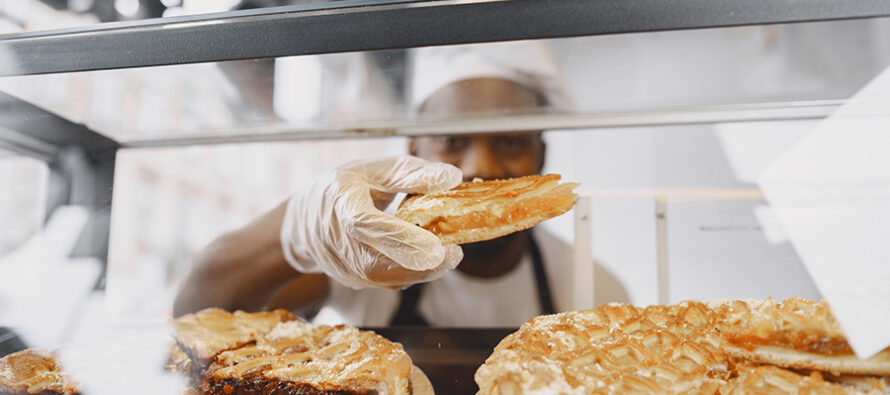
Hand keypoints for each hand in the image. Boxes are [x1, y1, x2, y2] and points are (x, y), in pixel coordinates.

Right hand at [281, 156, 463, 288]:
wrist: (304, 222)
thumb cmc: (343, 189)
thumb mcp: (373, 169)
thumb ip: (412, 173)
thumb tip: (454, 177)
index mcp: (341, 205)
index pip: (369, 226)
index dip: (403, 239)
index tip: (437, 249)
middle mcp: (340, 244)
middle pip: (382, 265)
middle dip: (423, 265)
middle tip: (454, 252)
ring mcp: (347, 269)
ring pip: (390, 279)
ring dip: (423, 270)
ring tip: (446, 250)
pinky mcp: (357, 283)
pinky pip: (390, 282)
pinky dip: (413, 272)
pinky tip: (426, 256)